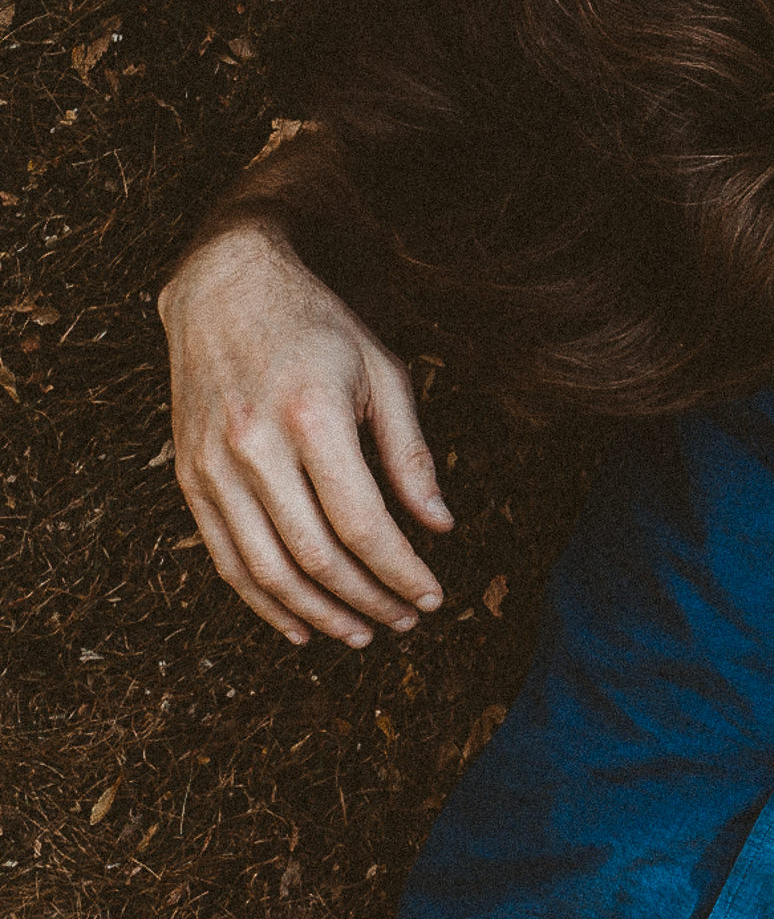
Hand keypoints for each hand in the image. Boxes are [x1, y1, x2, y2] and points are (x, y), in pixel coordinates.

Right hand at [163, 222, 451, 644]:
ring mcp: (212, 466)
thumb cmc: (318, 327)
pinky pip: (224, 560)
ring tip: (363, 633)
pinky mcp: (188, 477)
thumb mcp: (383, 371)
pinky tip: (300, 626)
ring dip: (318, 614)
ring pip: (265, 570)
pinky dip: (263, 603)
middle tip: (406, 621)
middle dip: (367, 600)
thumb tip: (441, 525)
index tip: (433, 595)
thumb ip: (410, 452)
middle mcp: (254, 446)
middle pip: (315, 556)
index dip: (400, 570)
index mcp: (313, 416)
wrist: (223, 285)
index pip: (362, 522)